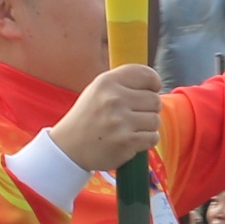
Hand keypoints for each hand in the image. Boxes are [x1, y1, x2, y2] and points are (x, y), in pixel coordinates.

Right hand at [47, 63, 166, 174]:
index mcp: (107, 82)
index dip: (153, 83)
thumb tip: (154, 83)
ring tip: (131, 128)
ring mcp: (120, 121)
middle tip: (135, 114)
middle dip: (149, 108)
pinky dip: (146, 140)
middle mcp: (113, 99)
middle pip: (155, 100)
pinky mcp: (126, 142)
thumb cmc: (87, 118)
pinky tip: (132, 139)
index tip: (152, 89)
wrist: (68, 148)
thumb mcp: (98, 90)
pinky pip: (152, 137)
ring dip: (148, 126)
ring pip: (155, 120)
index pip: (146, 75)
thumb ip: (123, 83)